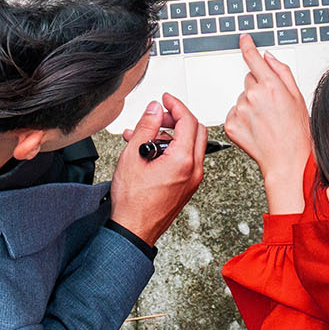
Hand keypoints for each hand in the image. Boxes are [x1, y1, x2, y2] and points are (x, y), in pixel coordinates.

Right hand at [109, 93, 206, 244]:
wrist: (134, 230)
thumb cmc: (133, 202)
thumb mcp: (133, 156)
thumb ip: (146, 127)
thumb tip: (154, 109)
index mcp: (183, 160)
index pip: (188, 121)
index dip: (176, 105)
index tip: (165, 99)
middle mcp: (194, 170)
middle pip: (196, 130)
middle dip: (177, 119)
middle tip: (158, 117)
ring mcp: (192, 179)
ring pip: (191, 145)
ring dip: (171, 135)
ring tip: (144, 136)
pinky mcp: (187, 186)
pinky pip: (186, 159)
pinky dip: (171, 149)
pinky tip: (149, 151)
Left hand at [222, 35, 310, 214]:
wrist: (288, 161)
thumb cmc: (297, 132)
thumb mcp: (297, 97)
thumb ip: (282, 72)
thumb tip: (269, 57)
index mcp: (271, 86)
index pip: (253, 58)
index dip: (247, 46)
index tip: (243, 39)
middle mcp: (253, 96)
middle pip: (248, 80)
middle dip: (258, 88)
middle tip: (271, 107)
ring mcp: (240, 110)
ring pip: (241, 98)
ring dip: (250, 105)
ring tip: (265, 121)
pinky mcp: (231, 124)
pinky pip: (233, 114)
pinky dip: (242, 119)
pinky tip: (256, 128)